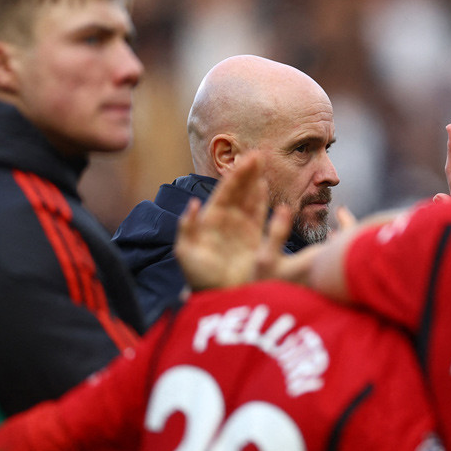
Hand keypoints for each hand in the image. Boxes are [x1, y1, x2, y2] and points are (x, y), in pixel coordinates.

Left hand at [176, 154, 290, 289]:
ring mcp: (240, 228)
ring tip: (262, 163)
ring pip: (249, 199)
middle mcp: (226, 220)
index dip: (235, 175)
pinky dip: (261, 200)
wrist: (218, 296)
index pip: (224, 191)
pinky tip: (264, 186)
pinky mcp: (253, 239)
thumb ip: (187, 228)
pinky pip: (259, 215)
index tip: (244, 159)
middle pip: (238, 191)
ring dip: (255, 181)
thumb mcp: (186, 253)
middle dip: (247, 172)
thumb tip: (193, 204)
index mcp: (210, 219)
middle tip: (258, 154)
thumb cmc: (199, 276)